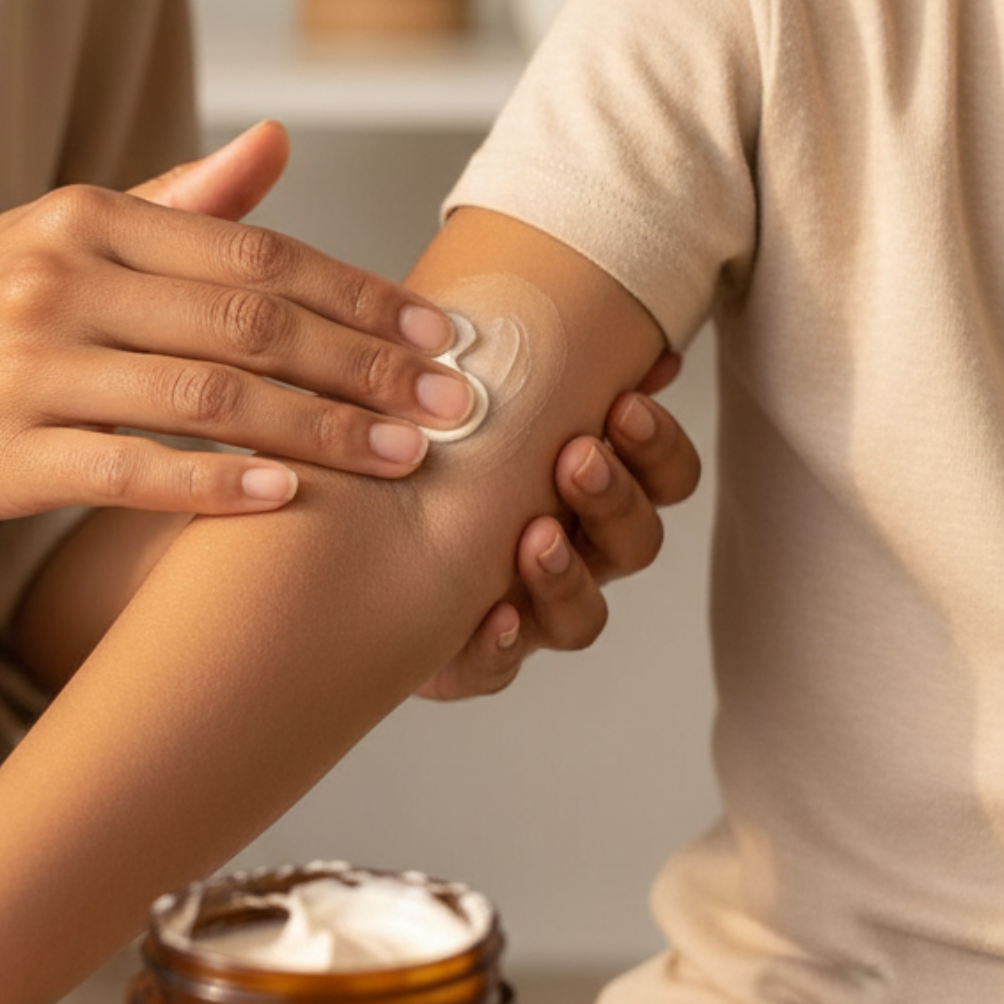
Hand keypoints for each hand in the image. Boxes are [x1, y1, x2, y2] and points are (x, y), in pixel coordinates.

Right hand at [0, 121, 475, 525]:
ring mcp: (29, 367)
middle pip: (251, 322)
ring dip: (322, 429)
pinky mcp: (4, 455)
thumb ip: (175, 200)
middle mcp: (61, 279)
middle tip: (453, 402)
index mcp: (86, 218)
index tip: (438, 333)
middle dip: (367, 365)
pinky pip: (131, 471)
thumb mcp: (54, 235)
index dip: (359, 295)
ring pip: (209, 398)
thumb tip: (277, 142)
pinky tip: (287, 498)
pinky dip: (215, 485)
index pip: (254, 252)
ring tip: (405, 458)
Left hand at [417, 358, 700, 698]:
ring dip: (566, 574)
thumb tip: (625, 333)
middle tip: (575, 455)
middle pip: (636, 544)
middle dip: (613, 497)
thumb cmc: (425, 450)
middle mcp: (574, 557)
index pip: (664, 478)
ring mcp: (526, 614)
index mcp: (591, 493)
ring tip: (534, 536)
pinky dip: (499, 646)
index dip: (657, 447)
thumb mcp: (471, 391)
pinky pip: (498, 670)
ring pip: (582, 617)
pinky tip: (491, 617)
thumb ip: (537, 361)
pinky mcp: (468, 660)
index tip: (623, 401)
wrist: (339, 542)